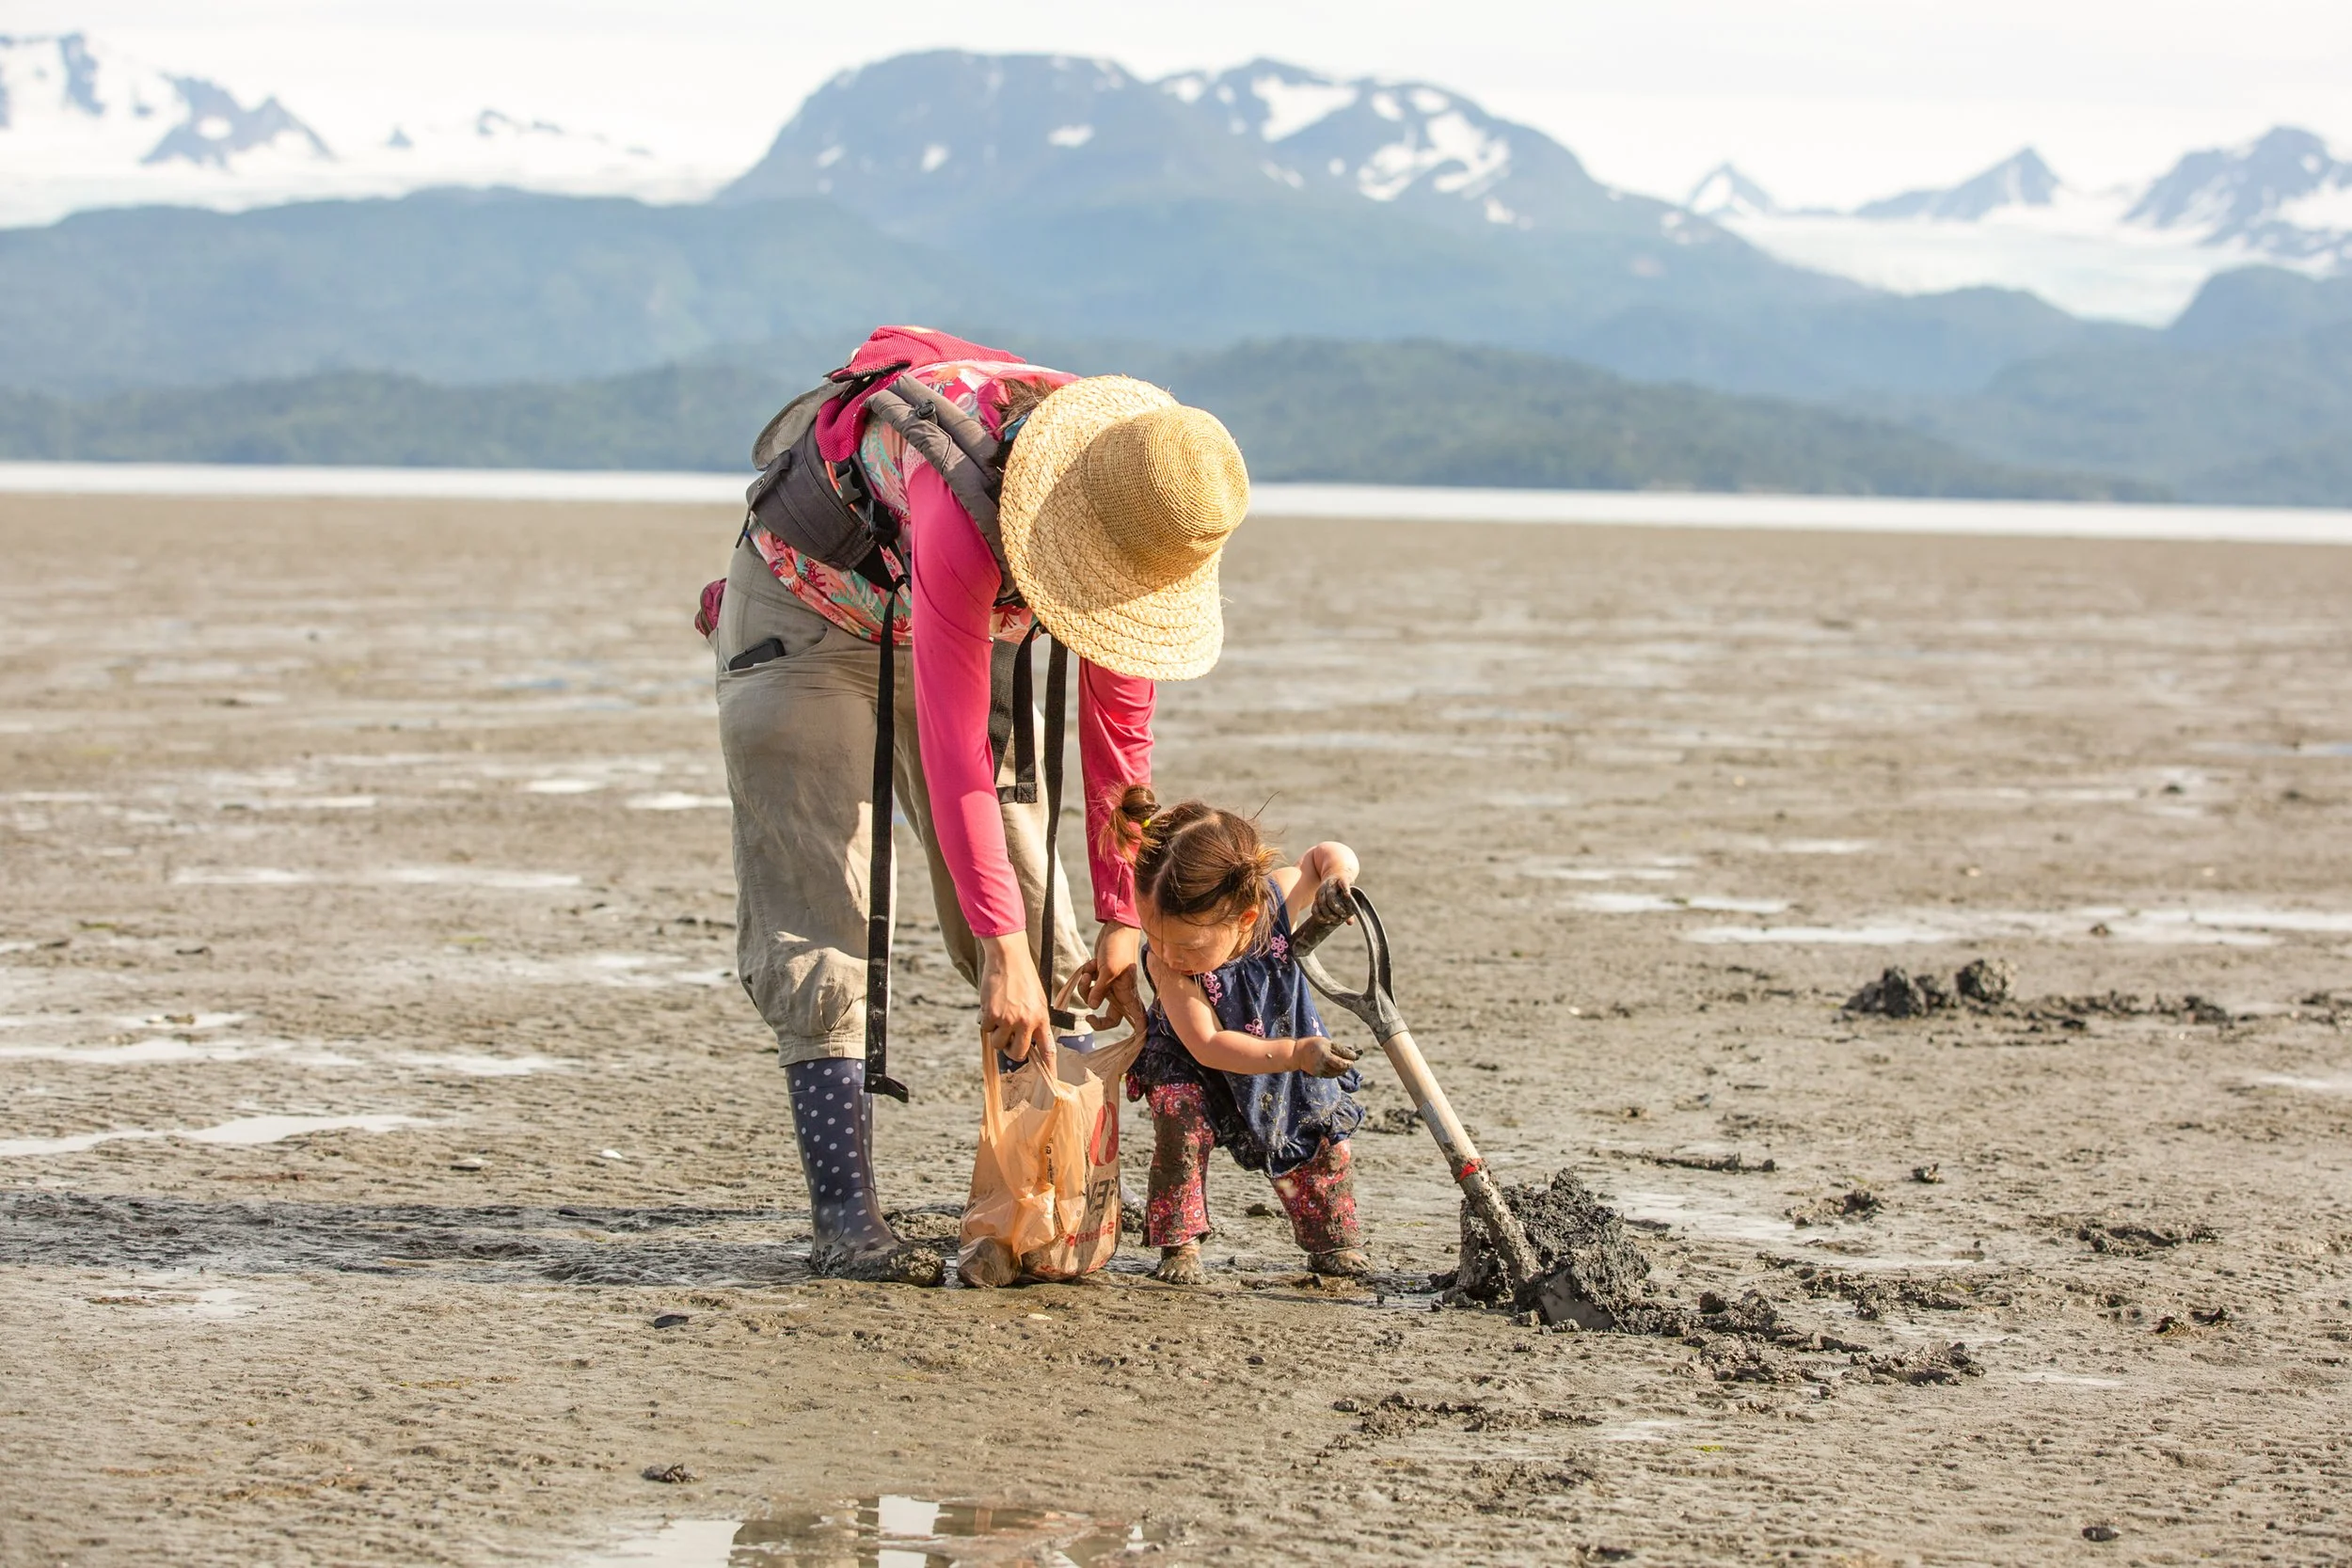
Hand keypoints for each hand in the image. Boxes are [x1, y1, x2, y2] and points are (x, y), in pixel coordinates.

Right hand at [977, 932, 1052, 1064]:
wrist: (1008, 959)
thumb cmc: (1023, 978)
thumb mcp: (1037, 999)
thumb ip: (1034, 1020)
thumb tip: (1027, 1041)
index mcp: (1041, 1018)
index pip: (1048, 1049)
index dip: (1048, 1067)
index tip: (1050, 1081)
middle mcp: (1027, 1022)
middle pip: (1018, 1054)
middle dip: (1011, 1050)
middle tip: (1008, 1039)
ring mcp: (1008, 1019)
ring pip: (999, 1044)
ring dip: (996, 1035)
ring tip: (999, 1016)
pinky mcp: (992, 1014)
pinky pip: (986, 1030)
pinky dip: (986, 1021)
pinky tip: (991, 1006)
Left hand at [1070, 923, 1145, 1035]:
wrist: (1115, 928)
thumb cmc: (1118, 948)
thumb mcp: (1108, 970)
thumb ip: (1100, 990)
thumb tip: (1093, 1007)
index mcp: (1128, 994)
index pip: (1137, 1019)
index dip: (1138, 1032)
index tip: (1135, 1042)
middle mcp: (1120, 993)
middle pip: (1108, 1016)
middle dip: (1096, 1017)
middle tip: (1087, 1017)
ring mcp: (1110, 985)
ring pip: (1093, 998)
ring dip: (1086, 987)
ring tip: (1088, 973)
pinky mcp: (1100, 976)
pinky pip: (1089, 984)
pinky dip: (1087, 975)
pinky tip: (1091, 963)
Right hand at [1294, 1036, 1360, 1078]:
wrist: (1297, 1054)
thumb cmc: (1313, 1045)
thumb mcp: (1325, 1042)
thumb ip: (1337, 1048)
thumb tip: (1352, 1052)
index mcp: (1325, 1051)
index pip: (1343, 1054)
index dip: (1351, 1056)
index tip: (1356, 1056)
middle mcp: (1323, 1060)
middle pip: (1341, 1065)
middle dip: (1349, 1064)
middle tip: (1352, 1062)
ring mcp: (1320, 1068)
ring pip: (1337, 1072)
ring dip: (1343, 1069)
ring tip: (1346, 1066)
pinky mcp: (1318, 1074)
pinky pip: (1331, 1075)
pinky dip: (1337, 1073)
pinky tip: (1339, 1069)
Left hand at [1309, 876, 1356, 935]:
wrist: (1338, 868)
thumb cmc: (1337, 888)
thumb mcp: (1336, 899)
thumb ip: (1341, 911)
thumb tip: (1351, 923)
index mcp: (1319, 895)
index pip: (1315, 908)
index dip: (1320, 916)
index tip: (1327, 921)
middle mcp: (1324, 889)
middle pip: (1322, 903)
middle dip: (1329, 913)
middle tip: (1337, 919)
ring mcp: (1333, 884)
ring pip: (1330, 896)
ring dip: (1336, 907)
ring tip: (1342, 913)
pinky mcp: (1342, 879)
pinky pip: (1343, 884)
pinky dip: (1345, 890)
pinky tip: (1347, 896)